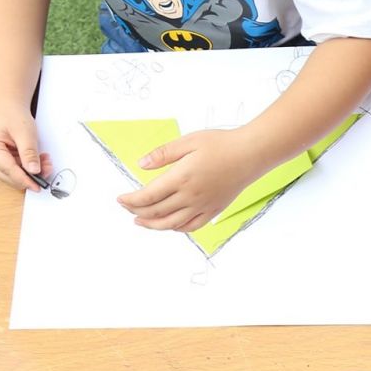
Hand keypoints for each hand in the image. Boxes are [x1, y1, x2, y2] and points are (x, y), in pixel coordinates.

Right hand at [0, 104, 52, 190]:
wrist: (8, 108)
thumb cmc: (12, 116)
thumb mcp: (25, 132)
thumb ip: (29, 152)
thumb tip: (34, 171)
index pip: (8, 170)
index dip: (24, 179)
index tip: (38, 186)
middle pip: (10, 176)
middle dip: (30, 176)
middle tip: (48, 168)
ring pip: (14, 175)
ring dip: (31, 172)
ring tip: (45, 161)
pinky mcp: (0, 162)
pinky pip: (16, 170)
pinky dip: (29, 167)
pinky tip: (39, 160)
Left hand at [118, 128, 258, 231]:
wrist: (250, 154)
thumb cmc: (221, 144)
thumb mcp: (188, 141)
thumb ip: (163, 154)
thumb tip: (141, 165)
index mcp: (181, 178)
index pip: (148, 195)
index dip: (131, 200)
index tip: (120, 199)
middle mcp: (190, 196)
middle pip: (156, 211)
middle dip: (137, 211)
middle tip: (126, 208)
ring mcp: (203, 206)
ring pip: (172, 224)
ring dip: (152, 225)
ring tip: (140, 221)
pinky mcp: (214, 210)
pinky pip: (191, 226)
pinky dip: (176, 228)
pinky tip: (169, 225)